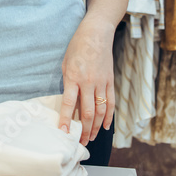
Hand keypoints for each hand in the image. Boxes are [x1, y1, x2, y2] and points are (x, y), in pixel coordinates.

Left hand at [58, 22, 114, 145]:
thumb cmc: (77, 47)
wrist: (96, 33)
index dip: (66, 120)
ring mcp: (101, 82)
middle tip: (80, 142)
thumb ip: (68, 83)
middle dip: (84, 129)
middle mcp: (88, 82)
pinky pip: (110, 102)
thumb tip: (69, 102)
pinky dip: (108, 116)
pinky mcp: (110, 81)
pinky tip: (104, 126)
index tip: (64, 132)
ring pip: (100, 110)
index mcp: (73, 77)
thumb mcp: (66, 63)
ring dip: (95, 127)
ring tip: (91, 138)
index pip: (69, 103)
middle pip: (87, 112)